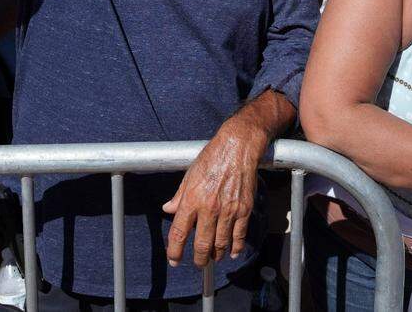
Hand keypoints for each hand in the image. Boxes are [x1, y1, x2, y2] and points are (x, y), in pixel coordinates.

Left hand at [163, 124, 266, 266]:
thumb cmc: (212, 157)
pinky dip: (236, 247)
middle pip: (202, 244)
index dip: (175, 250)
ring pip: (221, 243)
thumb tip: (168, 209)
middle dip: (199, 258)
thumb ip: (179, 196)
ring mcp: (228, 210)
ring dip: (216, 255)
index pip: (179, 232)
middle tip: (198, 262)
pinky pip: (239, 235)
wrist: (237, 148)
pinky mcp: (243, 209)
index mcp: (192, 199)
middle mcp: (209, 208)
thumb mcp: (189, 175)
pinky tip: (232, 252)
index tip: (174, 260)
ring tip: (213, 258)